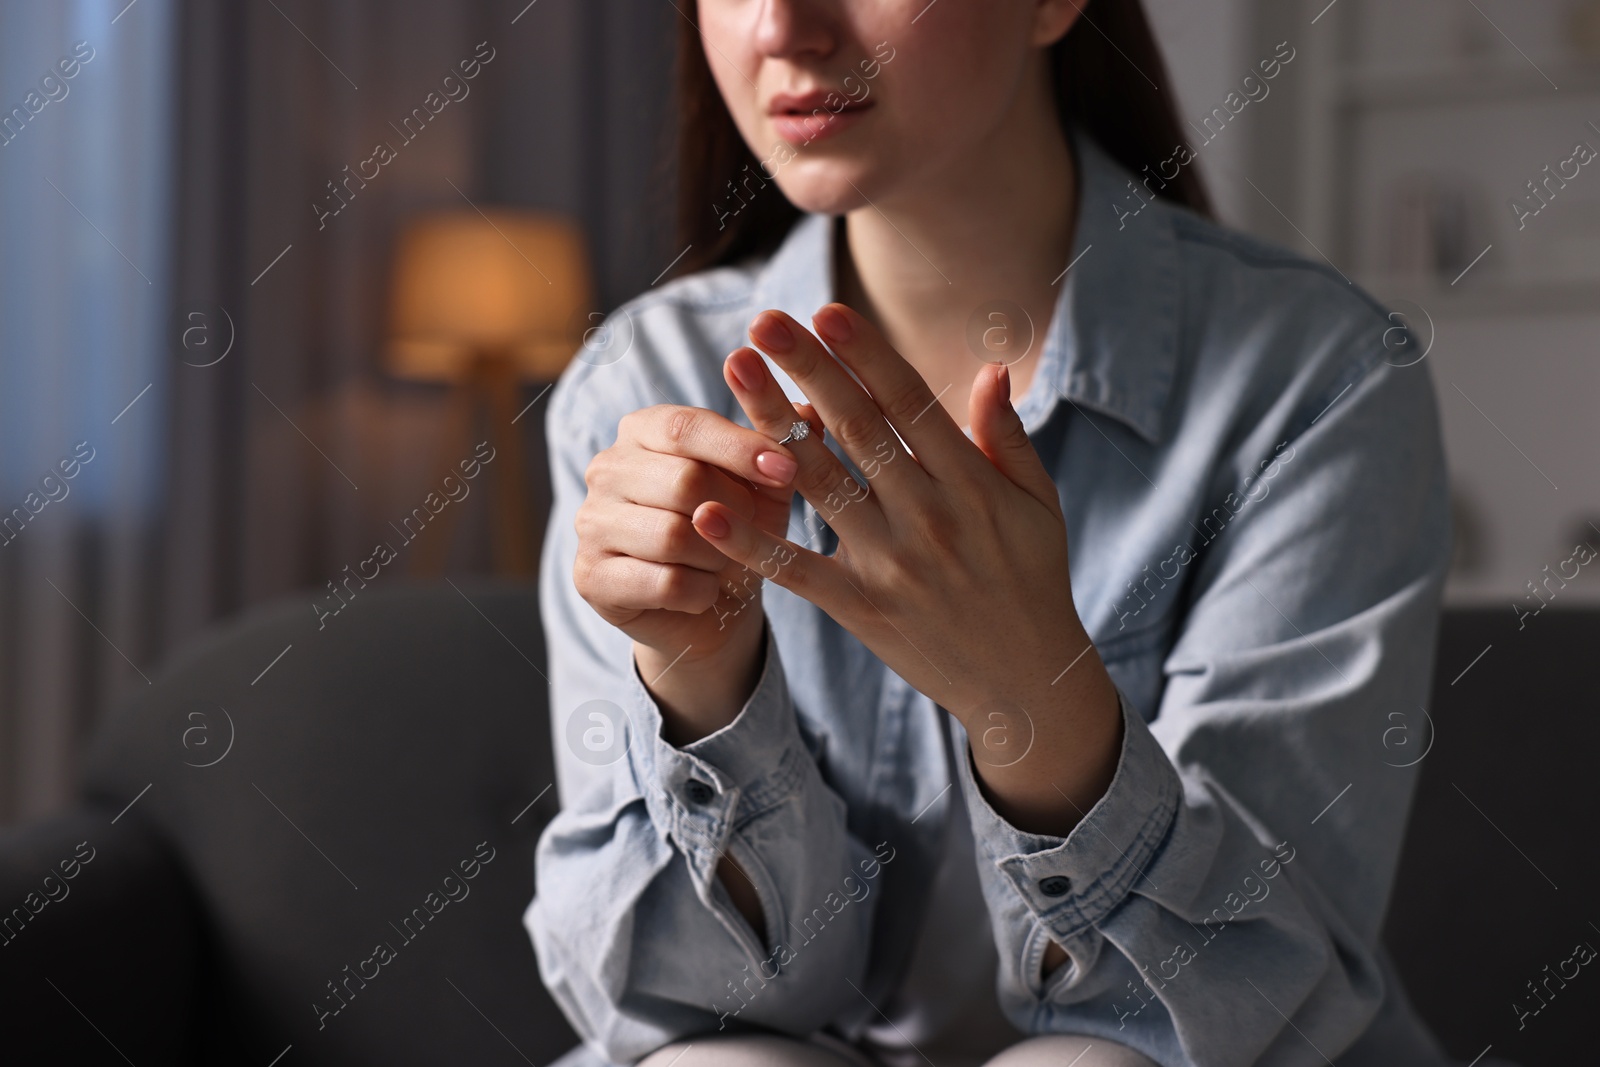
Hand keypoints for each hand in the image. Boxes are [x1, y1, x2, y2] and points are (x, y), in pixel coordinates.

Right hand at [574, 400, 815, 740]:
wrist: (709, 609)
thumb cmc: (738, 532)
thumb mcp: (766, 487)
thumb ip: (783, 445)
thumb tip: (810, 412)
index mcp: (642, 429)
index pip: (686, 426)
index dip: (740, 448)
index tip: (787, 469)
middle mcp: (606, 468)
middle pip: (683, 481)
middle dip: (736, 512)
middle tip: (756, 531)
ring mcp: (590, 522)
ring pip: (674, 536)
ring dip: (720, 557)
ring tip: (729, 562)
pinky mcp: (590, 576)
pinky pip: (664, 583)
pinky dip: (702, 592)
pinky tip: (706, 591)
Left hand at [695, 304, 1120, 833]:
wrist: (1027, 681)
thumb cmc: (1033, 580)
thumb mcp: (1039, 504)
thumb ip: (1007, 437)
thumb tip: (988, 368)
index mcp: (971, 482)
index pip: (910, 404)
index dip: (866, 355)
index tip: (826, 312)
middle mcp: (928, 515)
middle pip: (858, 428)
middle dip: (809, 368)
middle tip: (765, 321)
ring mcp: (891, 563)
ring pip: (820, 482)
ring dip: (772, 424)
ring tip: (735, 374)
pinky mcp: (860, 608)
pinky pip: (797, 569)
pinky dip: (750, 543)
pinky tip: (708, 509)